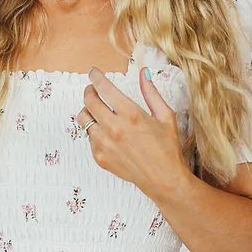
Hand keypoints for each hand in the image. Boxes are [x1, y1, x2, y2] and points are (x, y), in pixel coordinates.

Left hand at [76, 65, 187, 196]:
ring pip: (83, 119)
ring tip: (98, 111)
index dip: (96, 77)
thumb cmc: (167, 148)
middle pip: (89, 101)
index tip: (93, 72)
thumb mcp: (165, 116)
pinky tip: (107, 133)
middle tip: (93, 90)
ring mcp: (104, 143)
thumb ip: (151, 92)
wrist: (163, 179)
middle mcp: (114, 127)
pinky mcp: (100, 157)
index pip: (104, 88)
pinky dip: (94, 131)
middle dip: (89, 91)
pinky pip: (89, 137)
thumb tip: (144, 72)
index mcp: (131, 114)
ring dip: (88, 111)